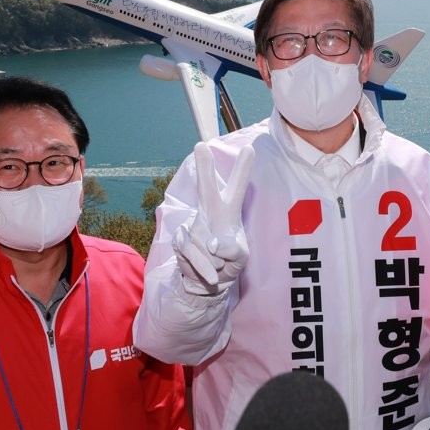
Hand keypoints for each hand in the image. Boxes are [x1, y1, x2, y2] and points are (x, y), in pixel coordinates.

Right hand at [173, 143, 253, 294]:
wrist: (207, 283)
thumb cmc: (228, 262)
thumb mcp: (241, 257)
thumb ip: (233, 249)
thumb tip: (211, 243)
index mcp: (230, 210)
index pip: (238, 186)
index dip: (243, 168)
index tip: (249, 148)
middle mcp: (210, 211)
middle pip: (207, 188)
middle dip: (205, 168)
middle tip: (201, 146)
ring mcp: (193, 224)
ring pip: (206, 242)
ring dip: (216, 262)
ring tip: (219, 266)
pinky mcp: (180, 240)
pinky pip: (195, 255)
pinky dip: (206, 268)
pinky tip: (211, 274)